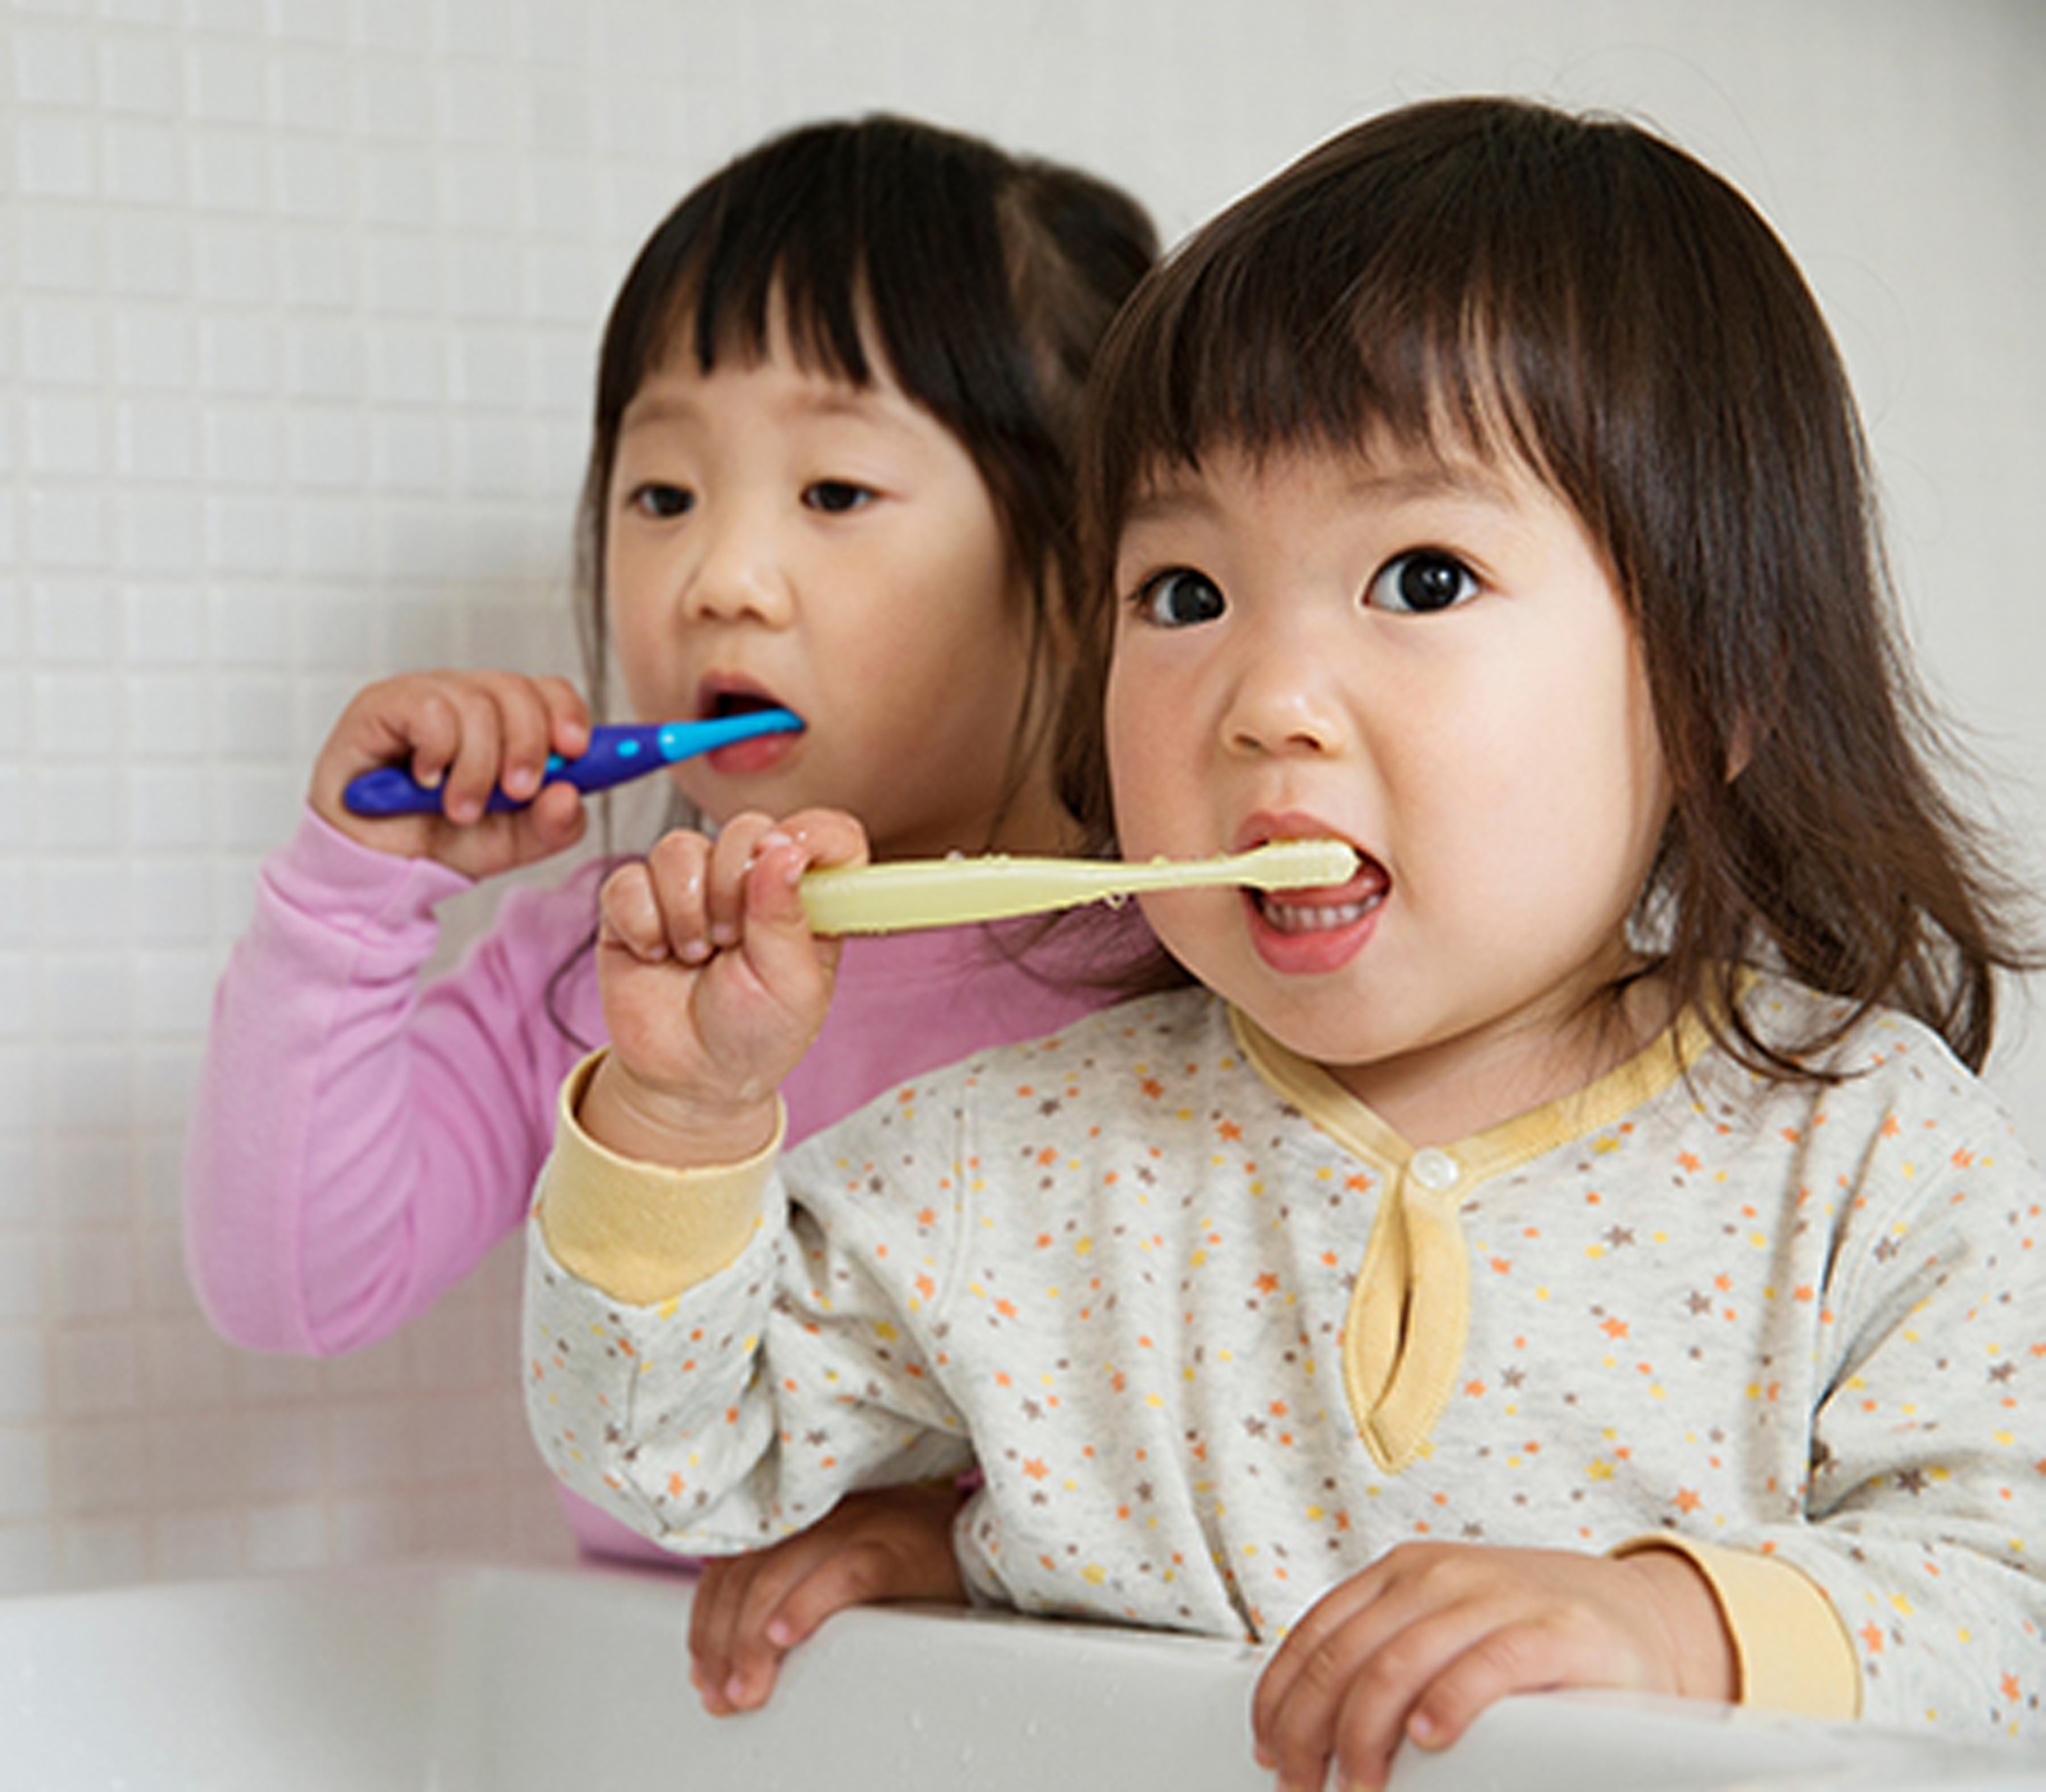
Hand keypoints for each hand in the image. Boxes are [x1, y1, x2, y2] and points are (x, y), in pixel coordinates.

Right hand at [308, 671, 590, 877]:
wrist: (380, 867)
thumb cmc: (444, 841)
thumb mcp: (515, 843)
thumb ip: (554, 824)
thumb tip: (571, 793)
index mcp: (506, 721)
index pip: (549, 691)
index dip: (569, 714)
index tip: (576, 750)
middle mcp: (468, 699)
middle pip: (518, 690)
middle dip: (528, 747)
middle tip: (516, 793)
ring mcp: (426, 695)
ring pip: (477, 704)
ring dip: (477, 767)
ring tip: (460, 808)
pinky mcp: (383, 704)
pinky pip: (431, 710)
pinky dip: (439, 752)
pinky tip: (425, 780)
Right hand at [582, 808, 867, 1167]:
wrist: (689, 1078)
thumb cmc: (753, 1034)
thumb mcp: (790, 988)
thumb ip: (786, 917)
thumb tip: (785, 850)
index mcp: (805, 896)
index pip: (828, 833)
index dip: (812, 835)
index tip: (791, 862)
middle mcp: (751, 881)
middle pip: (745, 829)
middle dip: (733, 886)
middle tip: (731, 942)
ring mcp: (692, 886)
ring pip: (679, 848)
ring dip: (685, 908)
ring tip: (696, 955)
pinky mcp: (636, 901)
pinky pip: (627, 880)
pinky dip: (641, 922)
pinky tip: (656, 955)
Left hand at [689, 1481, 970, 1714]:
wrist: (983, 1539)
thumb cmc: (915, 1559)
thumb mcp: (840, 1561)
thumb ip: (790, 1584)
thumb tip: (736, 1651)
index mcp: (804, 1514)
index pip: (730, 1562)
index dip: (706, 1621)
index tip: (702, 1672)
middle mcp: (823, 1513)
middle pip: (746, 1574)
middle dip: (722, 1643)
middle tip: (723, 1694)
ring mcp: (860, 1525)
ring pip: (779, 1575)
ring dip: (751, 1642)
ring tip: (748, 1688)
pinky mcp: (897, 1548)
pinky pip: (844, 1573)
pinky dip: (807, 1607)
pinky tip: (786, 1638)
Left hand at [1252, 1542, 1734, 1791]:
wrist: (1640, 1619)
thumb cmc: (1528, 1635)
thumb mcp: (1443, 1630)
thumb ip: (1386, 1658)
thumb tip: (1308, 1731)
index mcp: (1401, 1574)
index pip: (1316, 1634)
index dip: (1281, 1699)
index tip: (1268, 1752)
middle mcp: (1440, 1575)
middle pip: (1346, 1655)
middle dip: (1311, 1731)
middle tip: (1304, 1787)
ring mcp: (1496, 1596)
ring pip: (1398, 1662)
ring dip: (1364, 1735)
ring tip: (1357, 1785)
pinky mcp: (1554, 1630)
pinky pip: (1486, 1664)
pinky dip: (1447, 1704)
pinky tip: (1429, 1738)